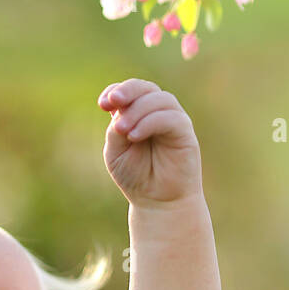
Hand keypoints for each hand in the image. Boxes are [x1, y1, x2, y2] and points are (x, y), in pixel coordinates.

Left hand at [98, 78, 203, 207]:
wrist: (157, 202)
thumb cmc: (136, 176)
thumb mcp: (116, 152)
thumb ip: (116, 129)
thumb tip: (120, 109)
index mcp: (137, 114)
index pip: (129, 91)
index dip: (116, 91)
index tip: (103, 104)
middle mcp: (156, 113)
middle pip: (145, 87)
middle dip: (128, 91)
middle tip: (112, 102)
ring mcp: (172, 120)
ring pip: (160, 99)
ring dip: (138, 110)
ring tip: (122, 130)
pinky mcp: (185, 132)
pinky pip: (171, 117)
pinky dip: (151, 122)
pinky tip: (135, 135)